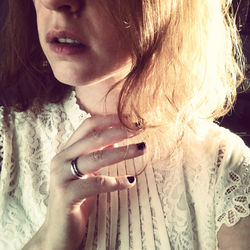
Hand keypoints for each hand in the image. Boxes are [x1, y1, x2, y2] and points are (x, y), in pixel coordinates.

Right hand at [23, 115, 145, 249]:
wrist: (58, 231)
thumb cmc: (76, 198)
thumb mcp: (87, 173)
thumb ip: (96, 154)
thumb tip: (115, 139)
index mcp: (66, 151)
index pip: (87, 126)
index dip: (109, 120)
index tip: (128, 119)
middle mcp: (60, 159)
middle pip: (93, 138)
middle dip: (119, 132)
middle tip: (138, 131)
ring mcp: (61, 177)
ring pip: (96, 158)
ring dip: (123, 152)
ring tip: (142, 149)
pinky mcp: (66, 195)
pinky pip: (97, 184)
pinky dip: (117, 181)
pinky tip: (130, 181)